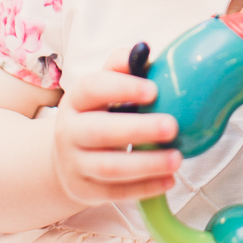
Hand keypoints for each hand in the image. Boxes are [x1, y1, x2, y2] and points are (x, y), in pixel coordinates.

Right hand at [52, 49, 180, 206]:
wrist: (65, 156)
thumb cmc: (97, 113)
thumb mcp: (103, 87)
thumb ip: (122, 67)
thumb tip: (144, 49)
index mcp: (76, 99)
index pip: (92, 88)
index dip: (122, 87)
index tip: (154, 90)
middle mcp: (70, 132)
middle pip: (100, 132)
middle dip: (138, 130)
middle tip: (173, 126)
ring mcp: (75, 164)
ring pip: (109, 167)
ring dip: (146, 164)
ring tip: (177, 158)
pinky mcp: (85, 191)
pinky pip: (115, 193)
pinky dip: (144, 188)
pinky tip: (169, 180)